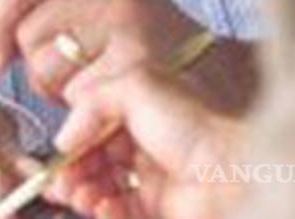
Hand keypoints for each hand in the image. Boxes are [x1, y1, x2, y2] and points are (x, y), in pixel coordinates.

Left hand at [0, 0, 257, 111]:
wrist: (222, 86)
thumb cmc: (155, 56)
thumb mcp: (108, 14)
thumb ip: (60, 13)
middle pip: (28, 32)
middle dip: (41, 69)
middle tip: (80, 79)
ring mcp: (127, 23)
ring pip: (45, 66)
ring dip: (61, 92)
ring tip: (98, 89)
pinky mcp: (136, 62)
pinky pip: (75, 95)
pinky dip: (83, 113)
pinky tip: (107, 108)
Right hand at [48, 67, 245, 218]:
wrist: (235, 176)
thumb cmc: (195, 127)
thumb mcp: (138, 87)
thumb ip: (92, 102)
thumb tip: (64, 135)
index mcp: (145, 114)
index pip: (96, 129)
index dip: (74, 141)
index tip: (59, 152)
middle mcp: (148, 149)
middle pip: (95, 163)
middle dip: (73, 171)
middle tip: (62, 180)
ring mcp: (154, 184)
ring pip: (103, 191)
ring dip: (84, 194)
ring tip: (80, 195)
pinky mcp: (158, 213)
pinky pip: (119, 215)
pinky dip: (104, 213)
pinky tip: (102, 207)